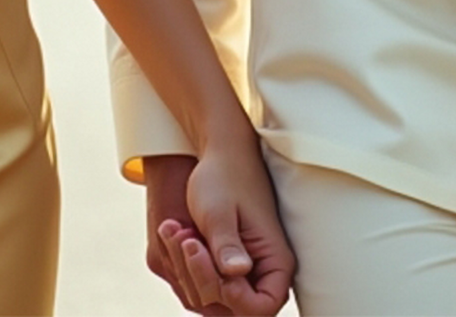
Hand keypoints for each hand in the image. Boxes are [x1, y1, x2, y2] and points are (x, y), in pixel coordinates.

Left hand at [143, 141, 294, 315]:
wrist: (220, 155)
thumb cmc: (223, 177)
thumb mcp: (218, 210)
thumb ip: (227, 245)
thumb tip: (235, 274)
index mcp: (276, 261)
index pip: (260, 309)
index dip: (232, 296)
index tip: (214, 262)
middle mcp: (265, 272)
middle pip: (232, 308)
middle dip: (201, 276)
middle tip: (188, 238)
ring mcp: (246, 271)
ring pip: (212, 297)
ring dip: (188, 268)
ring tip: (178, 230)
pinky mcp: (228, 266)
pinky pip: (204, 283)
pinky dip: (186, 264)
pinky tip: (179, 234)